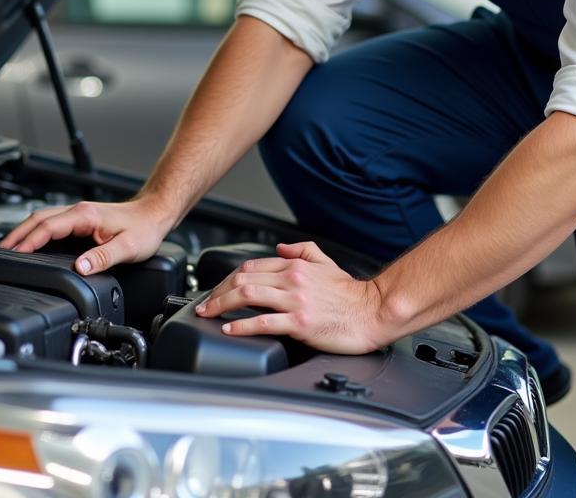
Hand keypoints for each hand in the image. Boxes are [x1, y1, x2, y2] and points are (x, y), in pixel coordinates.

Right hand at [0, 196, 173, 275]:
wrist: (155, 214)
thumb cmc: (144, 228)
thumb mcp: (127, 247)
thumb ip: (103, 257)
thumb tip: (80, 267)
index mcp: (84, 215)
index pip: (47, 227)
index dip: (28, 241)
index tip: (13, 255)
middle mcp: (78, 211)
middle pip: (37, 219)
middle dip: (16, 235)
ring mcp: (78, 214)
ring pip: (42, 219)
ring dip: (23, 232)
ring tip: (7, 249)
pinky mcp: (81, 220)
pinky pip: (51, 223)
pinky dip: (35, 232)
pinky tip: (31, 243)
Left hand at [195, 241, 387, 353]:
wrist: (372, 312)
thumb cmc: (351, 293)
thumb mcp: (325, 262)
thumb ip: (302, 250)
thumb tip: (280, 247)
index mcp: (295, 265)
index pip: (252, 266)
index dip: (228, 277)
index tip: (216, 289)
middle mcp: (292, 279)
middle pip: (243, 279)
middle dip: (217, 291)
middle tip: (204, 304)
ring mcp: (295, 300)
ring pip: (248, 296)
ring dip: (221, 304)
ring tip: (208, 314)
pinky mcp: (300, 322)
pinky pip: (264, 322)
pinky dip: (242, 325)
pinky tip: (230, 329)